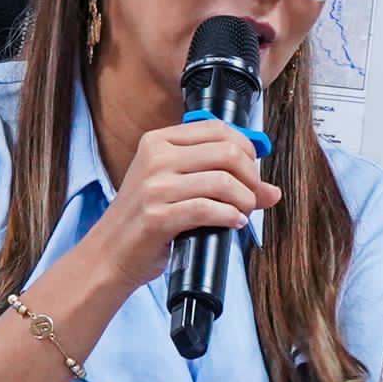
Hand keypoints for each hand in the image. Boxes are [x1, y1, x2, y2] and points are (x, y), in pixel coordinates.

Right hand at [84, 120, 279, 293]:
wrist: (110, 252)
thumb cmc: (145, 218)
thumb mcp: (176, 187)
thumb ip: (219, 179)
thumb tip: (272, 191)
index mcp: (158, 141)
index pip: (217, 129)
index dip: (246, 148)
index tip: (252, 171)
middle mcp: (155, 158)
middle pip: (227, 153)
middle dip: (251, 177)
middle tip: (252, 197)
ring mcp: (154, 187)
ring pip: (223, 182)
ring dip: (244, 201)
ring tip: (242, 213)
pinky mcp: (157, 217)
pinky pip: (209, 210)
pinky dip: (230, 218)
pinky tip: (233, 224)